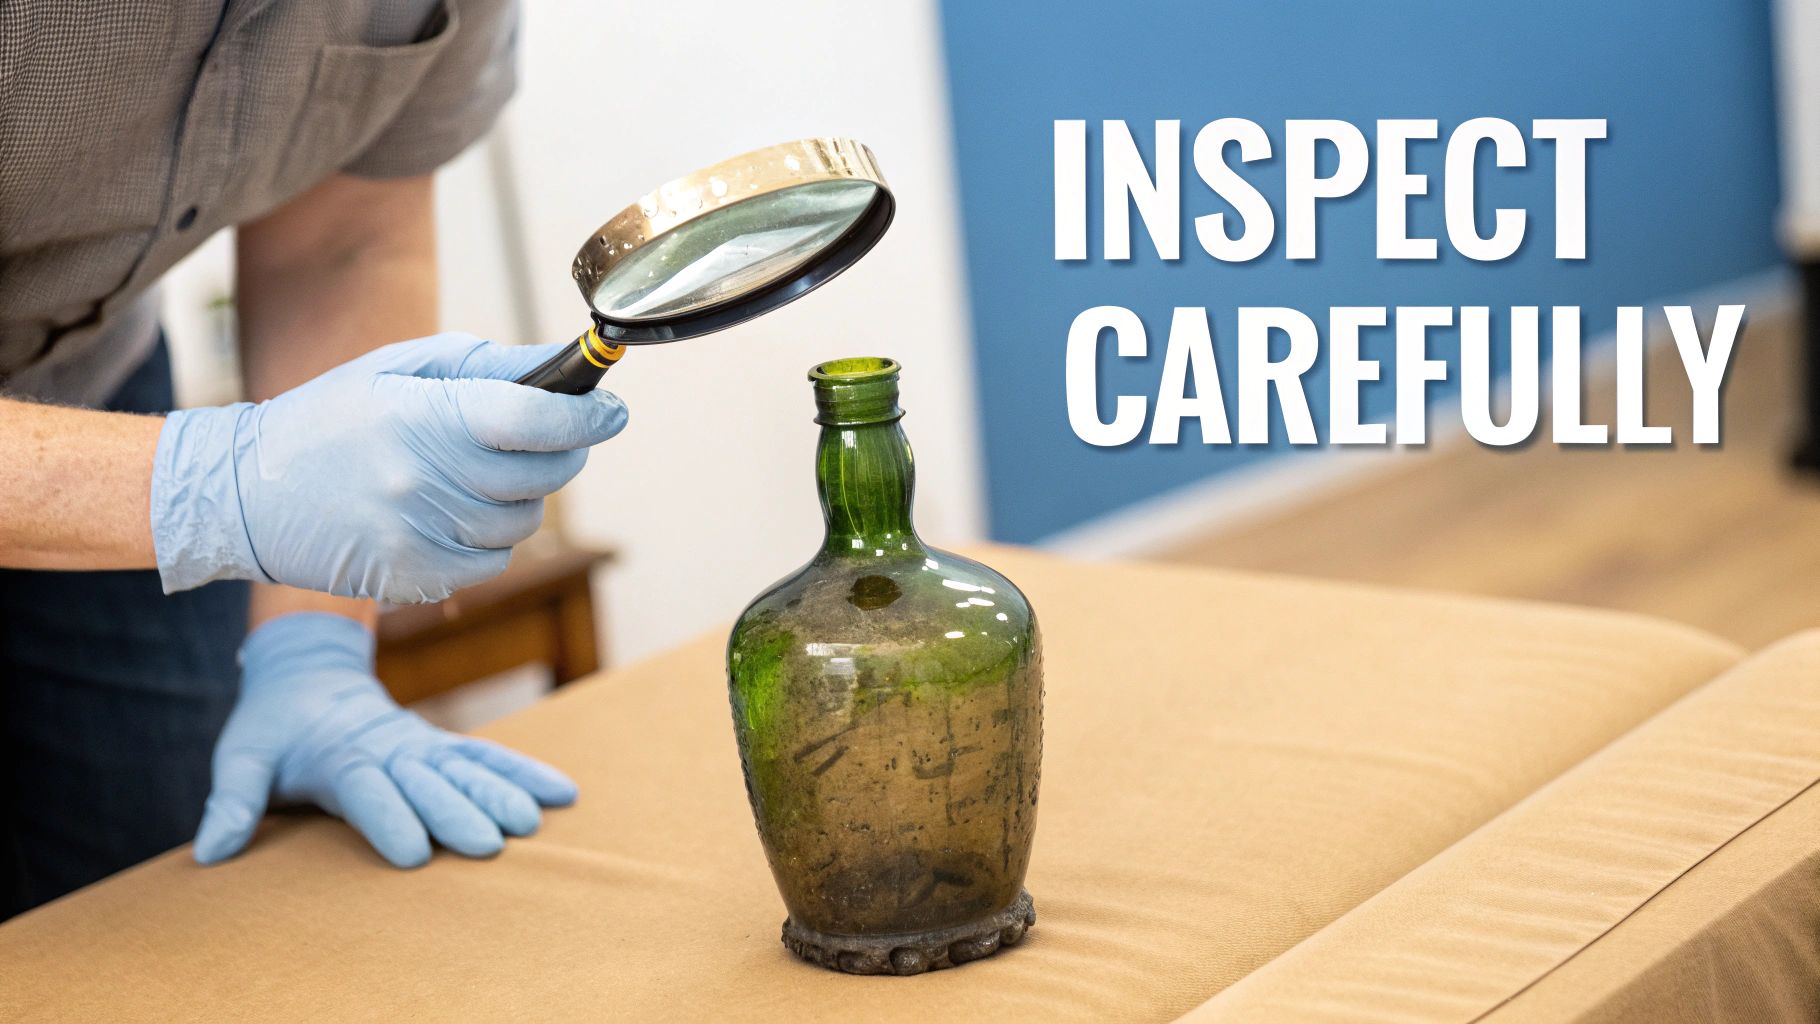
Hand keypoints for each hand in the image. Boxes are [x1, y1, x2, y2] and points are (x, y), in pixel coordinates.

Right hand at [150, 332, 626, 603]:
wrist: (241, 493)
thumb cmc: (329, 418)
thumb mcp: (397, 368)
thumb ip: (486, 366)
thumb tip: (562, 366)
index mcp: (422, 417)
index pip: (536, 421)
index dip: (587, 417)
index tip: (612, 412)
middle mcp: (424, 480)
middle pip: (543, 475)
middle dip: (563, 452)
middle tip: (553, 436)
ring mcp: (419, 536)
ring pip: (523, 522)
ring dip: (522, 498)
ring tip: (480, 473)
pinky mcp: (413, 578)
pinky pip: (489, 561)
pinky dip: (486, 537)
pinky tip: (450, 511)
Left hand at [193, 612, 578, 867]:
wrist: (308, 674)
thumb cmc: (271, 729)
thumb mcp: (241, 758)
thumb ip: (232, 803)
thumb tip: (211, 853)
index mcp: (340, 756)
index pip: (368, 789)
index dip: (390, 818)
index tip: (415, 853)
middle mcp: (389, 749)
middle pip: (428, 782)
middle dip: (460, 811)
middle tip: (491, 844)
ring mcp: (422, 745)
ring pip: (468, 766)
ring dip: (501, 792)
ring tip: (533, 821)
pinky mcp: (441, 746)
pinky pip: (488, 756)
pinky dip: (524, 772)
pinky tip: (562, 793)